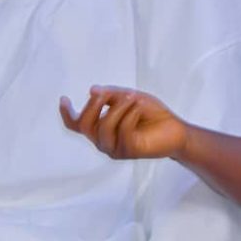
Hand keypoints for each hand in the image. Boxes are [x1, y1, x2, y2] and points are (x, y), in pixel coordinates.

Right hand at [60, 86, 188, 159]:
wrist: (176, 130)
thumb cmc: (152, 115)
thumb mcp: (129, 97)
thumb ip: (111, 95)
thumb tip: (93, 90)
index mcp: (101, 128)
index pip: (76, 125)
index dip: (66, 113)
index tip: (64, 98)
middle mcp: (104, 141)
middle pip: (84, 125)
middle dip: (93, 105)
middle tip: (110, 93)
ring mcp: (115, 148)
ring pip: (103, 127)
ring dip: (117, 108)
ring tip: (132, 98)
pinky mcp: (129, 151)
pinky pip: (123, 131)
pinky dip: (130, 115)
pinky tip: (139, 108)